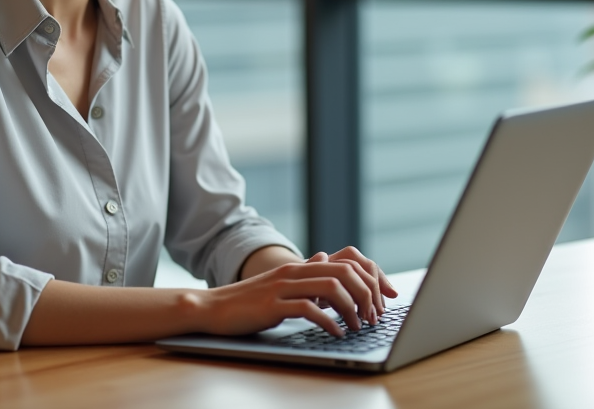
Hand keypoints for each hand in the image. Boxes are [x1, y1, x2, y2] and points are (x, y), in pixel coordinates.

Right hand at [198, 251, 397, 338]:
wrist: (213, 308)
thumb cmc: (248, 301)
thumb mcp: (280, 284)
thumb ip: (304, 273)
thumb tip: (326, 260)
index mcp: (299, 267)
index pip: (347, 264)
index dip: (370, 282)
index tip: (380, 303)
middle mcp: (294, 272)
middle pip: (345, 273)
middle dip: (366, 295)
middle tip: (372, 318)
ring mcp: (283, 288)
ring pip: (331, 288)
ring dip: (352, 309)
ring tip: (358, 327)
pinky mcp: (273, 306)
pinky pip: (309, 309)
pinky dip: (328, 322)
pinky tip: (336, 333)